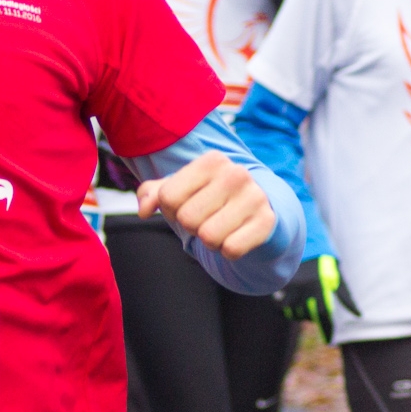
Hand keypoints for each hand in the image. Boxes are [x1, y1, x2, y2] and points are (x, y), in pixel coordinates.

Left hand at [136, 150, 276, 259]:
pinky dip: (228, 251)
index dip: (170, 209)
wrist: (257, 207)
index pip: (167, 197)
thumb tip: (143, 210)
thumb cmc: (209, 197)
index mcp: (211, 160)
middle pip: (187, 219)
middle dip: (190, 226)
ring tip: (220, 227)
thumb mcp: (180, 189)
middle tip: (205, 218)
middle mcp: (236, 174)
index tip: (185, 205)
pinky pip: (231, 250)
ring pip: (208, 238)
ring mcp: (255, 197)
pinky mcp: (267, 222)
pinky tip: (235, 236)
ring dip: (209, 241)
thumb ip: (152, 194)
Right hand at [275, 254, 359, 343]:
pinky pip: (279, 306)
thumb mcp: (337, 279)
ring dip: (297, 314)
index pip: (324, 314)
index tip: (329, 341)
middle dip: (310, 318)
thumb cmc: (324, 266)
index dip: (327, 329)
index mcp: (321, 287)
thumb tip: (359, 315)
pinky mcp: (280, 285)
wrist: (303, 245)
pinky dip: (282, 308)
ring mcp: (291, 287)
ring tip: (301, 306)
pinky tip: (287, 303)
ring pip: (292, 313)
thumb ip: (347, 298)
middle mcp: (305, 288)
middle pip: (307, 316)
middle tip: (313, 314)